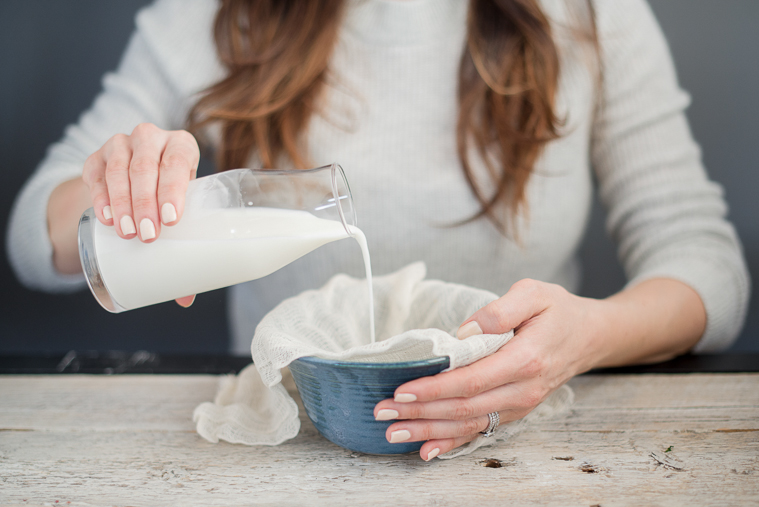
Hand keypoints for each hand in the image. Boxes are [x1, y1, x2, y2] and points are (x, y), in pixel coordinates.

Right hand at [82, 122, 199, 241]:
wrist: (140, 176)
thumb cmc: (171, 185)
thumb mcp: (187, 188)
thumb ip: (186, 202)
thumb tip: (183, 233)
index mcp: (179, 143)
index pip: (176, 162)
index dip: (172, 191)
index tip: (170, 218)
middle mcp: (149, 137)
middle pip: (144, 169)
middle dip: (145, 205)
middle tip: (148, 233)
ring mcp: (120, 144)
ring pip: (118, 172)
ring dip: (122, 205)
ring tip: (128, 231)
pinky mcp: (97, 156)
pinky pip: (97, 177)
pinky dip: (101, 200)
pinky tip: (107, 218)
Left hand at [373, 279, 604, 459]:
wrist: (590, 336)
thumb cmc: (559, 311)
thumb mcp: (534, 293)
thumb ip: (500, 310)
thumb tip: (464, 332)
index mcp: (525, 359)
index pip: (472, 380)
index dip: (435, 388)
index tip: (402, 390)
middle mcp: (522, 390)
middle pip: (464, 408)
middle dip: (419, 413)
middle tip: (382, 412)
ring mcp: (519, 405)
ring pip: (468, 425)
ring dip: (428, 431)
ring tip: (393, 433)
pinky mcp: (514, 410)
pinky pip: (481, 430)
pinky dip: (451, 442)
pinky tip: (426, 450)